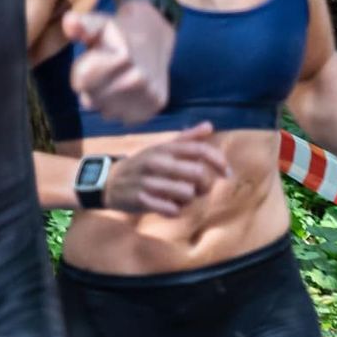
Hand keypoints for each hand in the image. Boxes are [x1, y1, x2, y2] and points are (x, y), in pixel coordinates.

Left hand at [66, 0, 173, 125]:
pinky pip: (125, 118)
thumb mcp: (99, 24)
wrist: (155, 34)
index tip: (92, 61)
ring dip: (106, 101)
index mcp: (121, 57)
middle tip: (104, 72)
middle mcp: (138, 78)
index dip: (81, 73)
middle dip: (92, 88)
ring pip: (108, 113)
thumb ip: (82, 25)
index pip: (80, 83)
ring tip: (116, 80)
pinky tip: (128, 91)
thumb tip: (68, 21)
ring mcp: (149, 93)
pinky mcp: (157, 104)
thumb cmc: (119, 31)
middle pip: (92, 101)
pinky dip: (123, 108)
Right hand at [102, 125, 233, 216]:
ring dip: (188, 200)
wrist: (109, 181)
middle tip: (200, 189)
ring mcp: (149, 181)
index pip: (199, 150)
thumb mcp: (162, 148)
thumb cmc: (143, 164)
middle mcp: (157, 162)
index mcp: (164, 148)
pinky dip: (175, 211)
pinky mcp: (142, 200)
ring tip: (179, 197)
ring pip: (187, 194)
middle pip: (197, 174)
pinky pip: (172, 210)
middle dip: (205, 185)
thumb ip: (187, 138)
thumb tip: (209, 126)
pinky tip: (168, 206)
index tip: (227, 173)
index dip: (218, 161)